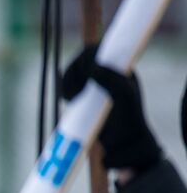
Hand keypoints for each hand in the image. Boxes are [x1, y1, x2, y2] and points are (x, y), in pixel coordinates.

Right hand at [62, 45, 162, 171]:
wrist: (122, 142)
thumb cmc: (127, 119)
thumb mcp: (123, 97)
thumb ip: (111, 80)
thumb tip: (93, 68)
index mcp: (119, 67)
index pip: (98, 50)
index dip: (86, 57)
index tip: (84, 74)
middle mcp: (106, 72)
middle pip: (81, 60)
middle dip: (74, 72)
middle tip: (76, 91)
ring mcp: (94, 84)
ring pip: (72, 72)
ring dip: (67, 82)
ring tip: (73, 97)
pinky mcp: (83, 96)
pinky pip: (68, 85)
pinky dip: (65, 89)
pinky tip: (69, 99)